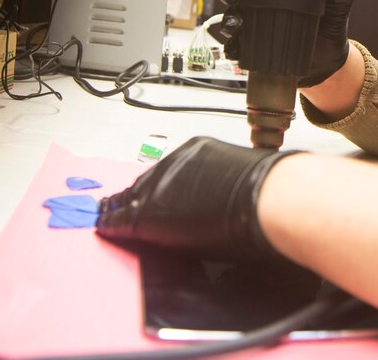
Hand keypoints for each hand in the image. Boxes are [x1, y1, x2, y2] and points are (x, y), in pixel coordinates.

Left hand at [96, 136, 297, 260]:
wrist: (270, 198)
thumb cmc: (274, 191)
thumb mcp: (246, 175)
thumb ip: (231, 182)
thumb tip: (238, 195)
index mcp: (200, 150)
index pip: (168, 168)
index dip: (156, 183)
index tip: (149, 190)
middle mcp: (175, 163)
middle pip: (145, 181)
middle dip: (132, 193)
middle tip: (118, 202)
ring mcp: (162, 186)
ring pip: (130, 197)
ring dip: (119, 207)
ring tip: (105, 213)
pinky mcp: (152, 212)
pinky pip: (123, 218)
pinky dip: (111, 223)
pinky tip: (103, 227)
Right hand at [208, 0, 355, 87]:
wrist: (328, 56)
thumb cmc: (330, 21)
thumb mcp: (339, 1)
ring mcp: (254, 17)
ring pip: (231, 10)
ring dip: (229, 16)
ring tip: (237, 23)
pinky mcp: (254, 40)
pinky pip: (237, 41)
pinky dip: (233, 44)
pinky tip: (236, 47)